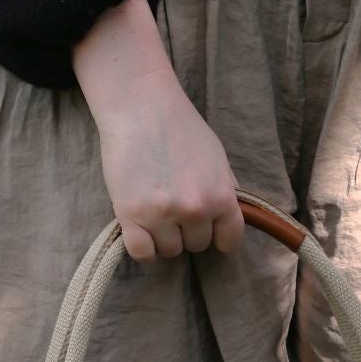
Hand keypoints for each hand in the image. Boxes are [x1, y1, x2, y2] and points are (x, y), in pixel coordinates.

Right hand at [72, 0, 244, 263]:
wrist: (141, 107)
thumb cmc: (181, 128)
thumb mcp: (217, 159)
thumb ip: (224, 191)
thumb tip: (227, 219)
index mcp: (221, 196)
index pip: (229, 240)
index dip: (219, 236)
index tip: (210, 231)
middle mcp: (195, 210)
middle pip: (197, 245)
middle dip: (188, 231)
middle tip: (174, 206)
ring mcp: (162, 214)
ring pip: (170, 251)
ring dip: (163, 237)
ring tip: (155, 211)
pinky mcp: (131, 215)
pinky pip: (142, 254)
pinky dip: (143, 248)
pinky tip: (141, 231)